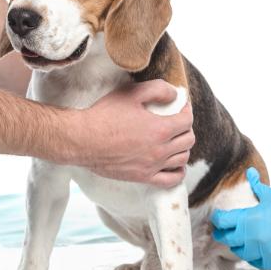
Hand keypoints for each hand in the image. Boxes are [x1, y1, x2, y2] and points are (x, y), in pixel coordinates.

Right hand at [71, 80, 194, 186]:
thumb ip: (157, 90)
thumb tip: (174, 94)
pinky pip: (171, 180)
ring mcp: (152, 166)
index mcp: (160, 128)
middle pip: (188, 140)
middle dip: (185, 128)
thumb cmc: (104, 115)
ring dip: (182, 148)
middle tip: (176, 122)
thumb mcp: (131, 93)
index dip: (187, 111)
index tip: (181, 108)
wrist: (82, 140)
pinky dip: (178, 172)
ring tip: (174, 140)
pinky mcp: (143, 177)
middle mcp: (160, 149)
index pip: (187, 121)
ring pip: (182, 159)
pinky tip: (175, 165)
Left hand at [210, 168, 270, 269]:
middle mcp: (254, 237)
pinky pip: (254, 261)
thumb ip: (257, 186)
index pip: (223, 221)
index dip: (218, 218)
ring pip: (239, 251)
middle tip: (225, 228)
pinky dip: (252, 255)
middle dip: (224, 232)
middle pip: (227, 238)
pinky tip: (254, 247)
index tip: (219, 216)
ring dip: (237, 244)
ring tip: (240, 237)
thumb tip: (249, 172)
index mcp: (251, 219)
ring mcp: (264, 250)